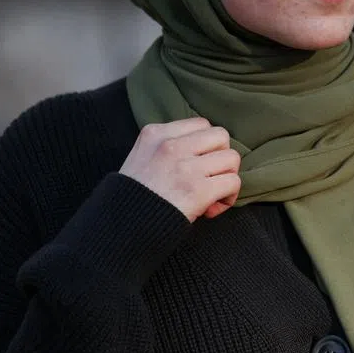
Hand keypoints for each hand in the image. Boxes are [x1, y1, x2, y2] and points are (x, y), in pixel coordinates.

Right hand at [119, 117, 241, 221]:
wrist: (120, 228)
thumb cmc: (134, 197)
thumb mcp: (141, 157)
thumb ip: (168, 147)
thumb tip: (206, 154)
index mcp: (155, 134)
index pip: (201, 124)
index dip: (206, 145)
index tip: (197, 164)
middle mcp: (171, 146)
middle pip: (221, 136)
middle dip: (221, 157)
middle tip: (210, 177)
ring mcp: (185, 167)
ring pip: (231, 158)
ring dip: (227, 177)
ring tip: (213, 193)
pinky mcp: (197, 190)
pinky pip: (233, 182)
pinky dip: (229, 197)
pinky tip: (212, 208)